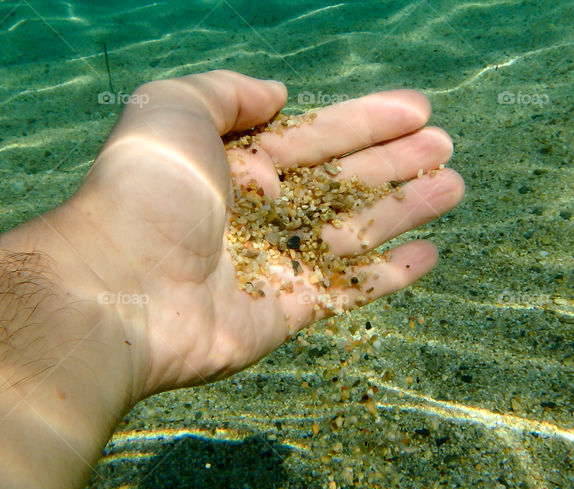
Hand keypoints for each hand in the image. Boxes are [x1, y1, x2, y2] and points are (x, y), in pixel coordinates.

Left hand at [0, 70, 463, 398]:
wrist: (119, 288)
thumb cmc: (143, 190)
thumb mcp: (172, 107)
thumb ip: (227, 92)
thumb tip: (278, 97)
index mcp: (235, 163)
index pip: (316, 134)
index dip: (366, 120)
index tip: (416, 109)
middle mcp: (258, 211)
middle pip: (342, 179)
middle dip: (394, 161)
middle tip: (446, 145)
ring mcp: (274, 263)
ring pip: (355, 230)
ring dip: (404, 208)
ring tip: (454, 185)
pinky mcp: (285, 312)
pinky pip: (347, 289)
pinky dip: (389, 274)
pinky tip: (430, 253)